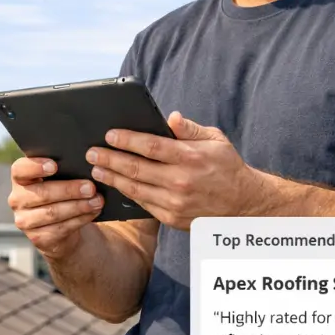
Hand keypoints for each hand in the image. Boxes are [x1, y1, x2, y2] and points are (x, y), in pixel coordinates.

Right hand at [8, 157, 103, 259]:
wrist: (59, 225)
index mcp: (20, 179)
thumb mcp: (58, 179)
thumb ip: (63, 169)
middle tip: (90, 187)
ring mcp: (25, 221)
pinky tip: (93, 212)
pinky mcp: (38, 238)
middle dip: (69, 190)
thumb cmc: (60, 192)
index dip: (35, 167)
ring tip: (97, 201)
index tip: (55, 165)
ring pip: (53, 213)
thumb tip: (85, 165)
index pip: (20, 170)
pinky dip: (80, 219)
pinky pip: (61, 228)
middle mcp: (17, 199)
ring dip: (78, 206)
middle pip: (42, 193)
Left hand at [85, 111, 263, 230]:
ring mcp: (175, 202)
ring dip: (112, 177)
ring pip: (135, 188)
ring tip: (96, 168)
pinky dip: (126, 193)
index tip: (109, 134)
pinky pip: (142, 203)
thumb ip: (189, 129)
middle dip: (110, 158)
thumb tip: (170, 117)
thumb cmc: (226, 167)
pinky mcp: (172, 218)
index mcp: (190, 157)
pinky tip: (115, 185)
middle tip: (91, 152)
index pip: (150, 146)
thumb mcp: (215, 140)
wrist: (242, 205)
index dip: (127, 140)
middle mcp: (181, 181)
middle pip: (136, 168)